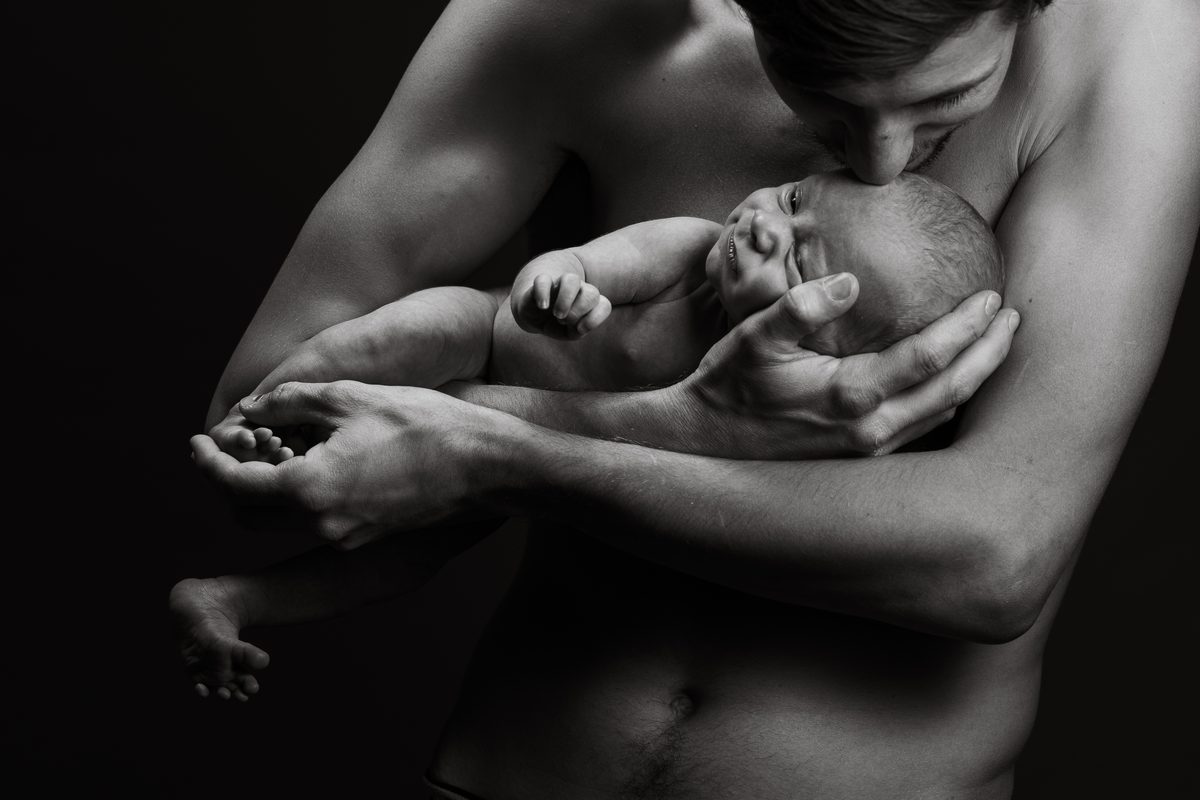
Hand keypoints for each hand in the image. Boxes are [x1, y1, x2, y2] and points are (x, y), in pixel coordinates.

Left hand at [192, 381, 516, 548]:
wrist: (485, 466)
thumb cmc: (423, 425)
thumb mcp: (350, 397)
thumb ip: (289, 402)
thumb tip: (252, 409)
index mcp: (309, 490)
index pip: (232, 484)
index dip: (207, 461)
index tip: (197, 441)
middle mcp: (321, 524)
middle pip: (247, 514)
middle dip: (229, 481)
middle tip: (233, 447)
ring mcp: (345, 537)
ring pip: (280, 521)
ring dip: (266, 489)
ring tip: (279, 448)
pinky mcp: (366, 536)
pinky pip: (314, 521)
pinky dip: (300, 496)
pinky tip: (318, 460)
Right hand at [512, 271, 611, 338]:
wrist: (535, 317)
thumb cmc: (558, 325)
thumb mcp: (570, 333)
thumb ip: (578, 330)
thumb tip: (578, 322)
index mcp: (589, 303)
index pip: (604, 305)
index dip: (595, 319)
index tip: (579, 330)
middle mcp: (578, 290)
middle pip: (592, 293)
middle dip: (580, 310)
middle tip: (564, 321)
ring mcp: (560, 284)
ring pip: (571, 279)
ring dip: (566, 299)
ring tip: (557, 314)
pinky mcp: (541, 282)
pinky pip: (544, 279)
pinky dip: (544, 293)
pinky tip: (543, 306)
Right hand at [671, 273, 1017, 458]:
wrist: (703, 444)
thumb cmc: (727, 385)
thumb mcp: (753, 336)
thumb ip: (800, 306)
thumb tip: (848, 283)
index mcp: (849, 395)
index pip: (930, 355)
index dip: (968, 325)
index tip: (992, 297)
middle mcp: (868, 430)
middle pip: (953, 390)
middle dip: (989, 354)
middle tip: (1013, 319)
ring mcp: (867, 451)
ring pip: (944, 415)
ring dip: (974, 379)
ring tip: (992, 346)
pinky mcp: (860, 460)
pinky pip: (922, 430)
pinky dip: (947, 401)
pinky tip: (949, 380)